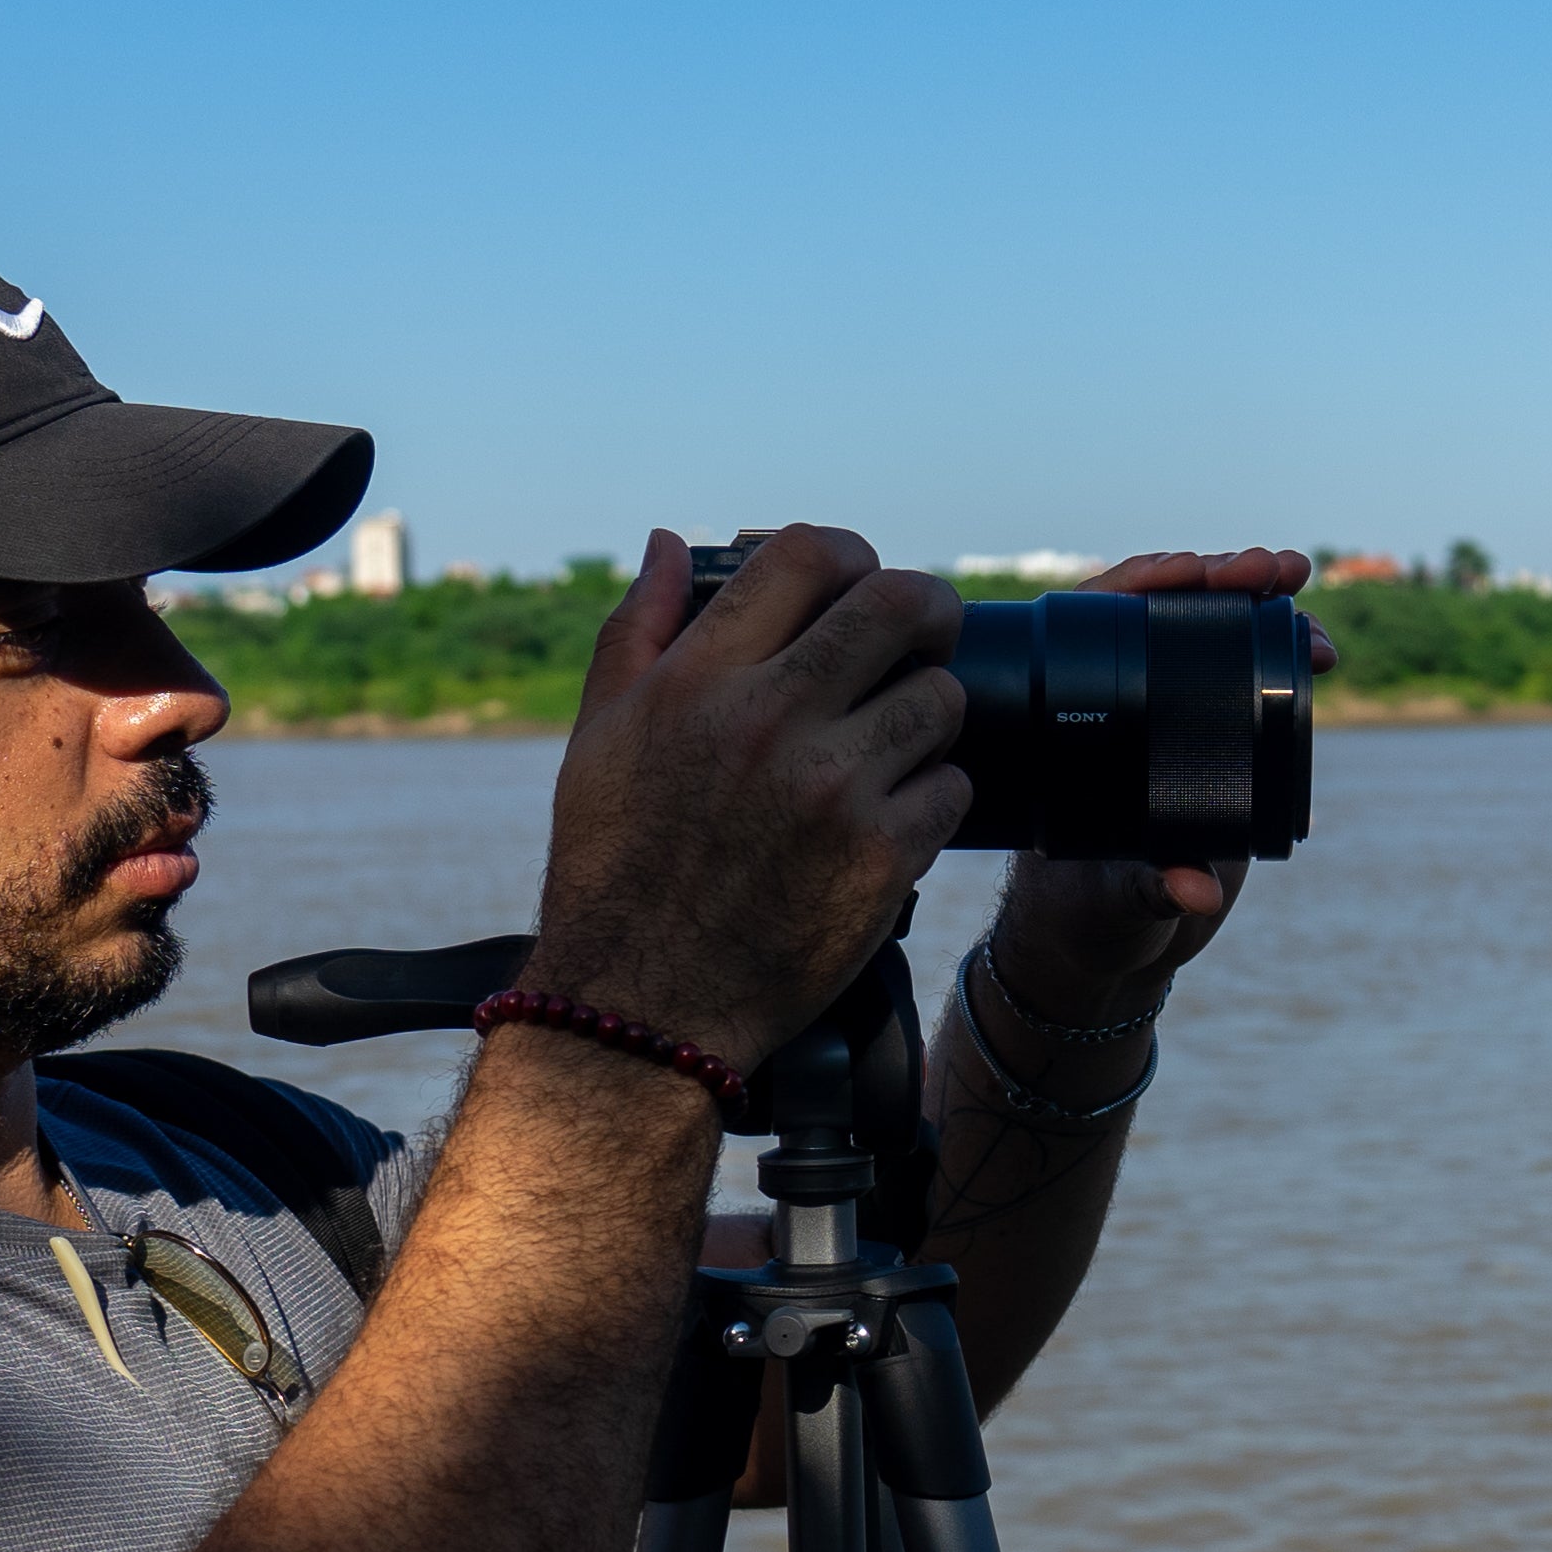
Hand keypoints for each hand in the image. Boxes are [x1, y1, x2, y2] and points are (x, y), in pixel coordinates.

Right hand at [531, 527, 967, 1070]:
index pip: (807, 556)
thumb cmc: (614, 870)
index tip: (860, 584)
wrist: (641, 1007)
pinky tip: (892, 817)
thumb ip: (638, 630)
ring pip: (941, 698)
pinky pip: (952, 789)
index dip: (852, 556)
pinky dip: (933, 798)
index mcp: (700, 680)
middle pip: (900, 604)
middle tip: (926, 636)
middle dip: (929, 610)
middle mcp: (769, 721)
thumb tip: (670, 544)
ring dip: (929, 713)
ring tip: (897, 745)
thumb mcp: (599, 739)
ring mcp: (832, 790)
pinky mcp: (881, 859)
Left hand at [985, 546, 1327, 1013]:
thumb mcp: (1120, 899)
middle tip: (1273, 569)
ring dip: (1257, 602)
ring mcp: (1169, 720)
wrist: (1113, 944)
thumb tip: (1198, 892)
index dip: (1144, 584)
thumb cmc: (1092, 916)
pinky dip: (1279, 651)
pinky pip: (1242, 677)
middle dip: (1221, 580)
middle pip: (1163, 613)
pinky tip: (1314, 643)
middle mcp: (1120, 711)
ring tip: (1298, 585)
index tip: (1189, 574)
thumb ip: (1155, 889)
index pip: (1100, 625)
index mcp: (1075, 724)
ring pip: (1210, 635)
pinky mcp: (1212, 744)